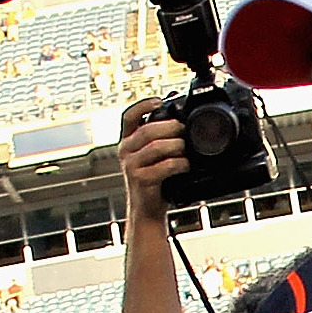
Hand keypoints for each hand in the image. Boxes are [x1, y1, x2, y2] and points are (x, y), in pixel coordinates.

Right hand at [119, 100, 188, 222]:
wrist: (147, 210)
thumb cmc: (154, 180)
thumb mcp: (153, 155)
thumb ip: (160, 135)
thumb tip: (176, 109)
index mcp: (127, 141)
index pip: (129, 117)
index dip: (143, 106)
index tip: (159, 102)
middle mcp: (125, 151)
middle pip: (148, 130)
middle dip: (170, 127)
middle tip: (184, 130)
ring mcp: (131, 166)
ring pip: (156, 147)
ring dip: (177, 146)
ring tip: (186, 149)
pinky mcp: (140, 180)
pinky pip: (164, 166)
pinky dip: (179, 164)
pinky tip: (186, 165)